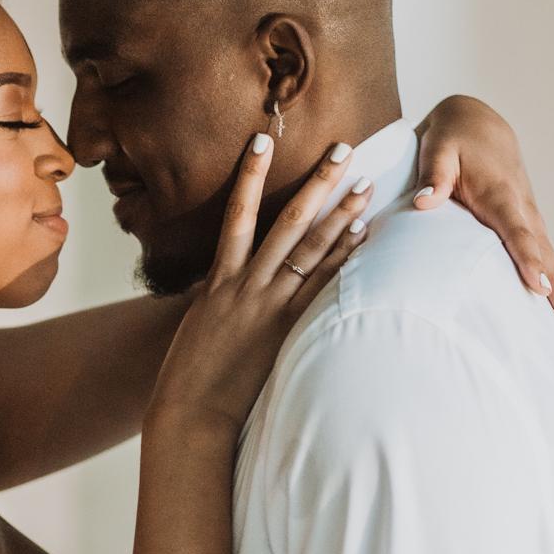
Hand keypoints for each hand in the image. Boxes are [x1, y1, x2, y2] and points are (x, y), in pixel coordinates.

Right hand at [149, 133, 372, 433]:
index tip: (263, 140)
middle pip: (285, 221)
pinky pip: (319, 288)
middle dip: (315, 183)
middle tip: (342, 148)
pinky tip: (362, 240)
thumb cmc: (189, 378)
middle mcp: (245, 285)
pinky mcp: (284, 331)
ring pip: (308, 250)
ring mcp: (267, 307)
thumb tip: (223, 287)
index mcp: (218, 282)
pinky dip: (341, 262)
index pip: (237, 215)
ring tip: (364, 186)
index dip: (249, 175)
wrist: (189, 413)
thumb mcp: (198, 329)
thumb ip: (215, 301)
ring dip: (339, 216)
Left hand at [415, 96, 553, 367]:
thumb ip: (434, 173)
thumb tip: (425, 201)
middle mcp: (526, 216)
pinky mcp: (532, 238)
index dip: (529, 259)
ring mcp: (534, 228)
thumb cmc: (453, 138)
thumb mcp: (438, 146)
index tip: (539, 288)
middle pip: (552, 266)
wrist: (478, 124)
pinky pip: (551, 275)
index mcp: (503, 196)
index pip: (517, 232)